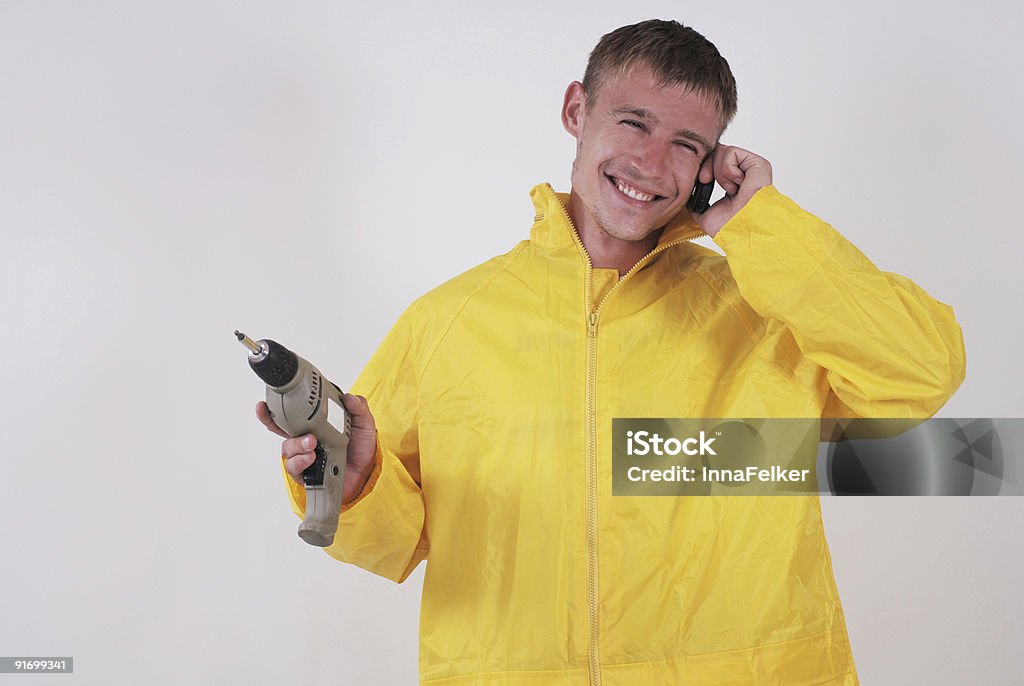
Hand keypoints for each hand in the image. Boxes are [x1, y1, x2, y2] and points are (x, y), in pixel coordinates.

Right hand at [256, 393, 378, 505]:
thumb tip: (349, 397)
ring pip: (287, 448)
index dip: (275, 408)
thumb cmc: (361, 447)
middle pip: (280, 429)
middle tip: (288, 420)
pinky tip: (311, 457)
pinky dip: (301, 462)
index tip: (265, 403)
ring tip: (312, 443)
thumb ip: (359, 409)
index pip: (291, 413)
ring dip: (297, 444)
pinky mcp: (306, 473)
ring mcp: (304, 456)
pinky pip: (294, 468)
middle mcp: (305, 438)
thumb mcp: (364, 423)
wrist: (367, 473)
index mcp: (315, 423)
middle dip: (272, 423)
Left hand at [692, 145, 772, 237]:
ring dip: (719, 171)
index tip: (701, 180)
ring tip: (728, 188)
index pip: (715, 163)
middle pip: (718, 153)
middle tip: (704, 180)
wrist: (738, 229)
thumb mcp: (703, 213)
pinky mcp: (757, 164)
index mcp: (733, 184)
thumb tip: (687, 194)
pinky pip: (732, 152)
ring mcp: (751, 168)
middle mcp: (743, 174)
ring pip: (723, 151)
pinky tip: (735, 185)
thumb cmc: (727, 226)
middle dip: (707, 165)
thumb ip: (695, 201)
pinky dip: (727, 169)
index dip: (704, 167)